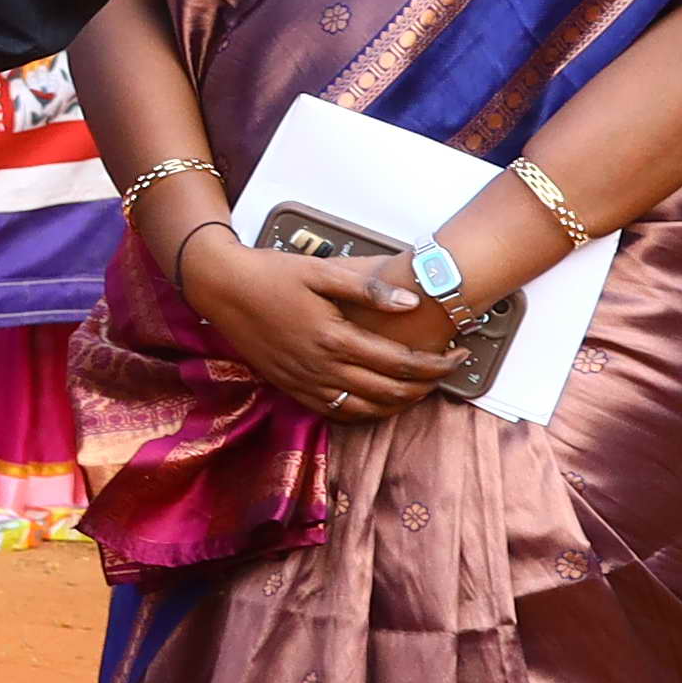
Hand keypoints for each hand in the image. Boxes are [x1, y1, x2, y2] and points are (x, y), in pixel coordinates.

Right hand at [181, 233, 463, 420]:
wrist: (221, 288)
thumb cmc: (272, 273)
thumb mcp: (321, 271)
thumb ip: (368, 289)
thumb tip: (411, 303)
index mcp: (334, 338)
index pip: (402, 363)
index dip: (438, 364)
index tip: (460, 355)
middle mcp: (322, 368)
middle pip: (390, 392)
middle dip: (428, 385)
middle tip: (448, 371)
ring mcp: (305, 382)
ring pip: (366, 409)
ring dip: (400, 403)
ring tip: (420, 388)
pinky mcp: (291, 387)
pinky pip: (337, 411)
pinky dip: (366, 411)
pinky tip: (379, 399)